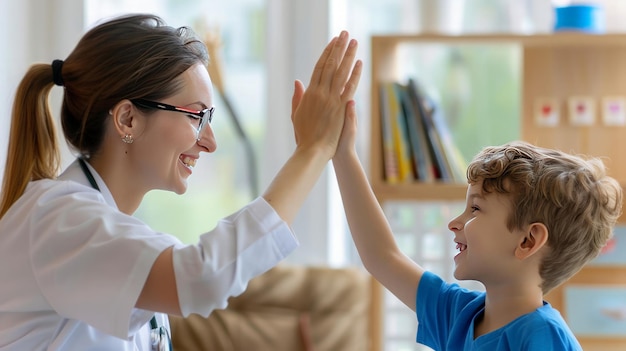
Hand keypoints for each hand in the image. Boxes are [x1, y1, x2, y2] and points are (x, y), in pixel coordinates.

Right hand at [290, 31, 361, 157]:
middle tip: (344, 34)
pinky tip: (359, 63)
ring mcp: (331, 99)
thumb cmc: (304, 135)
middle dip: (338, 48)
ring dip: (348, 55)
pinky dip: (355, 74)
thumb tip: (298, 81)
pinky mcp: (341, 107)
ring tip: (353, 41)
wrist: (313, 150)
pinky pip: (349, 87)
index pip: (319, 67)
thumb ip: (298, 97)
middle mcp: (320, 92)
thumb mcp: (297, 114)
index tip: (333, 42)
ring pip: (341, 72)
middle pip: (331, 65)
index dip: (327, 53)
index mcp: (310, 93)